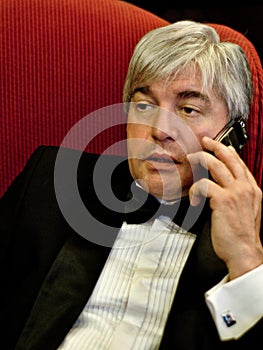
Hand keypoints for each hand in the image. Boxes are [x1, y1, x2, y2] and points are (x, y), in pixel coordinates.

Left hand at [187, 136, 262, 279]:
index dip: (228, 152)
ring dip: (200, 159)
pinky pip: (203, 184)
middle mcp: (245, 188)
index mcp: (252, 190)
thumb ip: (239, 196)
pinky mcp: (223, 200)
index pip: (240, 164)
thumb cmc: (241, 235)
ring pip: (215, 165)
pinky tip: (194, 200)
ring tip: (191, 160)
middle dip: (215, 146)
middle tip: (204, 141)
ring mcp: (235, 193)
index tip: (220, 146)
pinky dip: (195, 189)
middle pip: (229, 158)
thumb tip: (225, 186)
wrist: (244, 252)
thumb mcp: (246, 211)